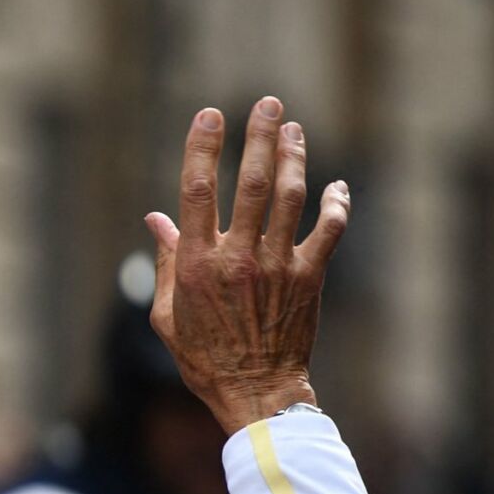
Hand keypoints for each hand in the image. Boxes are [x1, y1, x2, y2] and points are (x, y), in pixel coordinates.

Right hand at [145, 98, 348, 434]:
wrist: (255, 391)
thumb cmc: (203, 356)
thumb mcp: (168, 313)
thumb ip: (168, 261)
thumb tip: (157, 220)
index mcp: (199, 263)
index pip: (198, 191)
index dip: (203, 148)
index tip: (210, 115)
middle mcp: (239, 257)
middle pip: (254, 183)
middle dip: (261, 138)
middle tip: (268, 103)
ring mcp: (278, 266)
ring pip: (291, 198)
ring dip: (295, 158)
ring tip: (293, 129)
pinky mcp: (309, 279)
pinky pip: (328, 232)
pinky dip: (336, 205)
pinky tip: (337, 185)